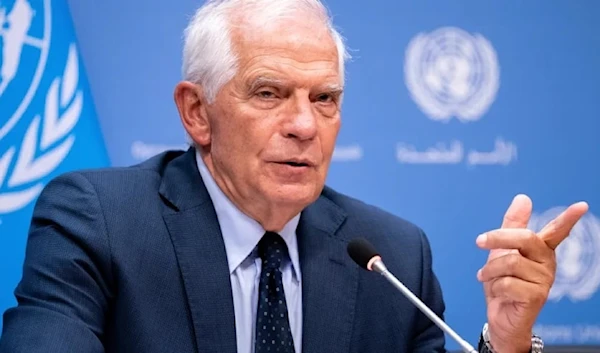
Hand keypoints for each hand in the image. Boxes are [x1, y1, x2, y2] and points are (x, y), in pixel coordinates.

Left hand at [476, 194, 587, 352]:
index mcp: (540, 250)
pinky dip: (495, 287)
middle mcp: (546, 263)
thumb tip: (523, 199)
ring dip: (490, 270)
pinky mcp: (536, 296)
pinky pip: (507, 283)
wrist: (499, 316)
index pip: (557, 231)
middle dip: (497, 238)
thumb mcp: (502, 250)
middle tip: (479, 241)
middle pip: (524, 238)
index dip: (569, 218)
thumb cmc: (503, 283)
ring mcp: (543, 280)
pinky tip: (499, 294)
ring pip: (510, 262)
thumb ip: (512, 225)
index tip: (581, 206)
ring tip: (488, 278)